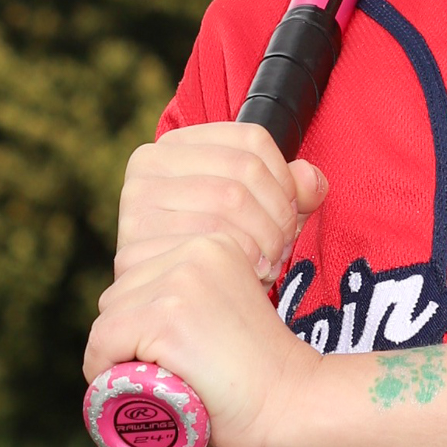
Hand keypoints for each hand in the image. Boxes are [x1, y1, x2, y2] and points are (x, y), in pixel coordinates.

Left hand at [84, 230, 320, 446]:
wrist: (293, 402)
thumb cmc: (258, 373)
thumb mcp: (225, 309)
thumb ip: (192, 295)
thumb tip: (132, 300)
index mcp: (212, 244)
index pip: (139, 275)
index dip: (139, 320)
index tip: (163, 355)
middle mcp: (196, 251)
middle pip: (119, 295)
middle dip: (127, 339)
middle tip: (160, 375)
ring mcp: (180, 281)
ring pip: (109, 319)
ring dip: (117, 357)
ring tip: (155, 383)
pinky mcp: (167, 316)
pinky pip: (104, 342)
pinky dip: (104, 371)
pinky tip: (134, 388)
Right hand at [113, 123, 327, 283]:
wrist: (175, 307)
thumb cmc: (221, 250)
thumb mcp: (261, 212)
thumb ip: (292, 190)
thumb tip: (311, 180)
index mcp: (176, 144)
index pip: (252, 139)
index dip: (286, 178)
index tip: (292, 212)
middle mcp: (147, 164)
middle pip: (244, 172)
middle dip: (278, 214)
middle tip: (283, 246)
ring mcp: (136, 203)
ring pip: (231, 202)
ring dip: (266, 239)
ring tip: (269, 262)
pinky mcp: (135, 243)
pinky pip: (210, 240)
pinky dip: (244, 260)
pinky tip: (249, 275)